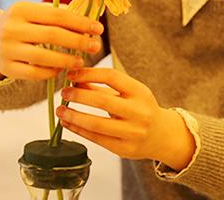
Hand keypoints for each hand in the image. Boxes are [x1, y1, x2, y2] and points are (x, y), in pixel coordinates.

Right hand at [0, 1, 103, 80]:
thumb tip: (88, 21)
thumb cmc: (20, 24)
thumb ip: (56, 15)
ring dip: (67, 60)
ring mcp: (7, 49)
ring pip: (44, 57)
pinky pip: (35, 74)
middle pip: (53, 35)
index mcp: (20, 9)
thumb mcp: (31, 12)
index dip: (80, 23)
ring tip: (81, 61)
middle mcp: (11, 28)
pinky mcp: (7, 68)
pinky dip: (51, 72)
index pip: (57, 15)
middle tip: (96, 46)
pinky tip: (61, 69)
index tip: (98, 28)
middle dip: (78, 41)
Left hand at [57, 68, 195, 169]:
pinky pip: (96, 139)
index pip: (112, 77)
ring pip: (96, 124)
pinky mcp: (124, 149)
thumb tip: (73, 79)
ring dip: (74, 116)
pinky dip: (78, 130)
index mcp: (140, 92)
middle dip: (78, 96)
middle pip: (102, 101)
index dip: (89, 73)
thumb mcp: (128, 93)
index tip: (71, 74)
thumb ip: (102, 87)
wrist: (162, 135)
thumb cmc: (140, 109)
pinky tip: (68, 123)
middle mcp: (139, 112)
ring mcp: (133, 133)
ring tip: (61, 110)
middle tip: (64, 92)